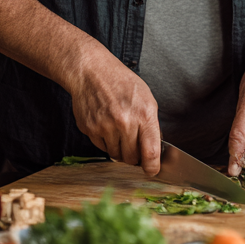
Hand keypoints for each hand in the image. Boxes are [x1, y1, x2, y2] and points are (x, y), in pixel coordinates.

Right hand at [64, 44, 161, 175]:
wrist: (92, 72)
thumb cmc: (122, 83)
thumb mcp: (147, 99)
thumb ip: (151, 124)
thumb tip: (154, 148)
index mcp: (144, 114)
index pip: (151, 151)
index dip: (152, 167)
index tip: (152, 171)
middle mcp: (125, 123)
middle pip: (132, 158)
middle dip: (135, 157)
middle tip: (134, 148)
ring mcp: (105, 127)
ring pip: (116, 155)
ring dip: (120, 150)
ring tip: (120, 133)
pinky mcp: (90, 129)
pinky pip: (102, 148)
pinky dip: (106, 143)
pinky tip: (107, 127)